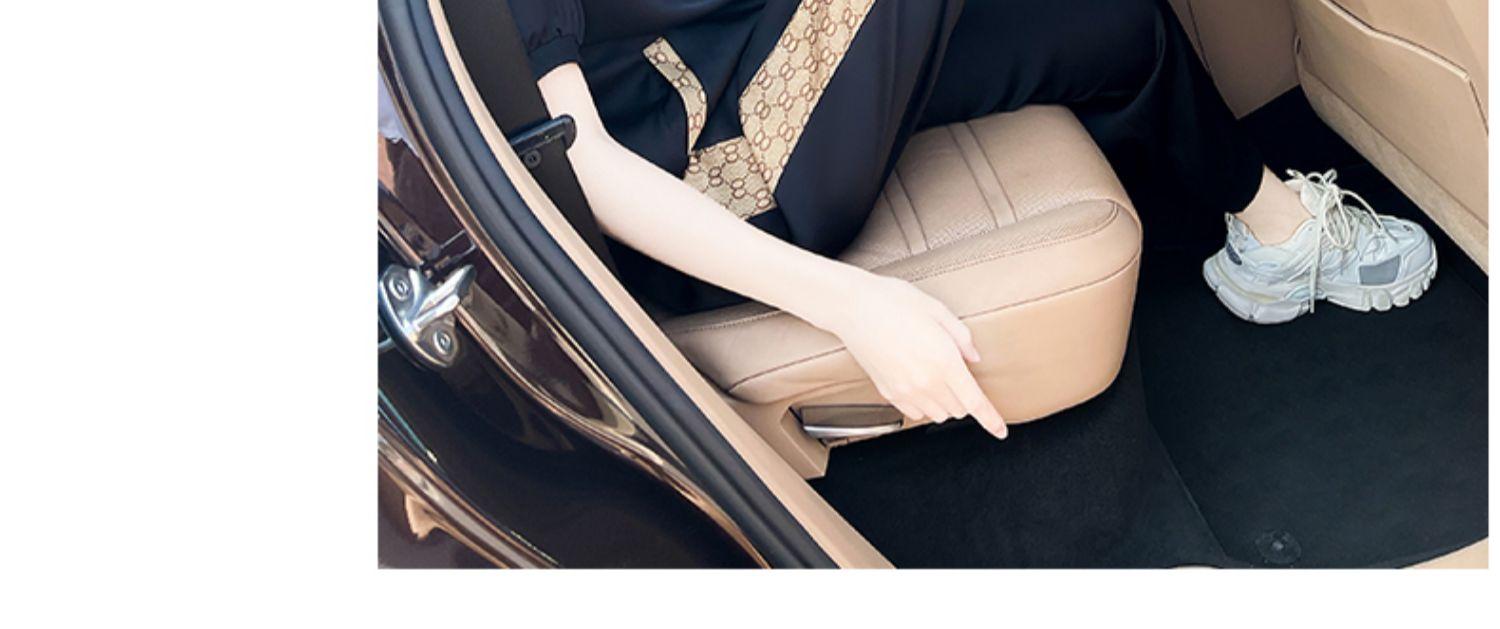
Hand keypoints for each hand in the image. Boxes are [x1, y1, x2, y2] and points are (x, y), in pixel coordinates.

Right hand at [804, 270, 1007, 438]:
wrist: (852, 308)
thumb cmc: (893, 302)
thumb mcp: (937, 310)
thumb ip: (961, 337)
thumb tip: (974, 358)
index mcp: (943, 361)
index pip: (975, 402)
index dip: (991, 420)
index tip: (1000, 431)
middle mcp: (925, 381)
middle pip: (958, 410)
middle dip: (966, 398)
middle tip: (958, 373)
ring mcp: (905, 390)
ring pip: (938, 414)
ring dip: (945, 402)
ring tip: (937, 376)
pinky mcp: (888, 392)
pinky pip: (915, 412)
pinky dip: (924, 404)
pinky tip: (919, 382)